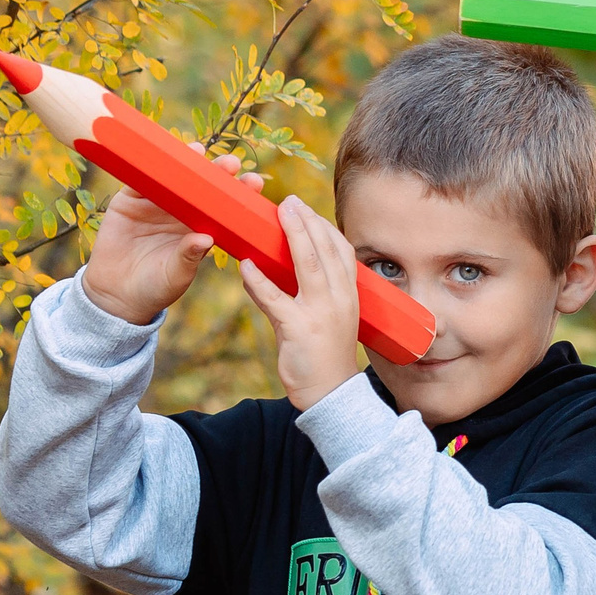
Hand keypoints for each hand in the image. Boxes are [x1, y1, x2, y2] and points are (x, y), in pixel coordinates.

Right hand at [81, 146, 261, 324]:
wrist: (116, 294)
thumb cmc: (155, 287)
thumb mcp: (175, 275)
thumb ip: (188, 257)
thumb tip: (205, 239)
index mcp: (199, 227)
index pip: (223, 206)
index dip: (238, 193)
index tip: (254, 182)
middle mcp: (181, 211)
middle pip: (202, 185)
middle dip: (217, 171)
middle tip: (231, 163)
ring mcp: (155, 203)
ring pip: (172, 176)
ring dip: (184, 163)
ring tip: (197, 152)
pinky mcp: (129, 200)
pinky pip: (138, 179)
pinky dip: (147, 167)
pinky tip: (158, 157)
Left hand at [237, 195, 361, 409]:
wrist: (330, 393)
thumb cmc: (326, 354)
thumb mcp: (327, 317)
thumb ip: (305, 292)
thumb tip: (272, 268)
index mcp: (348, 294)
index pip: (341, 251)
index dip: (323, 227)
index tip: (306, 208)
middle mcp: (339, 299)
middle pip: (325, 250)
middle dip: (307, 221)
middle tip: (289, 201)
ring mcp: (320, 313)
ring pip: (307, 266)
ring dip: (292, 236)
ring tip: (278, 214)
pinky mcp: (298, 329)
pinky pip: (276, 299)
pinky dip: (259, 281)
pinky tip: (246, 265)